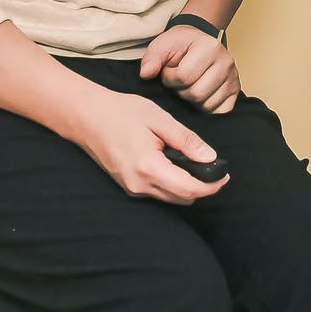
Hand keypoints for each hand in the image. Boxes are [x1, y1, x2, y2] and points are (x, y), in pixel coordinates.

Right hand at [77, 87, 227, 200]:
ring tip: (194, 163)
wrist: (86, 116)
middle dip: (202, 187)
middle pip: (182, 198)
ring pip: (170, 198)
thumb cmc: (120, 112)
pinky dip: (172, 184)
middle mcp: (139, 184)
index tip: (224, 175)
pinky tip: (174, 164)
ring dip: (187, 187)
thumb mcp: (158, 118)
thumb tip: (210, 156)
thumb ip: (186, 139)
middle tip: (213, 167)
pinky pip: (157, 192)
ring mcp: (131, 188)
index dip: (211, 185)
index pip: (189, 189)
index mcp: (148, 167)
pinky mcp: (127, 186)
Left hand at [139, 26, 240, 114]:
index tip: (168, 72)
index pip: (185, 76)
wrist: (197, 42)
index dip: (170, 79)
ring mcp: (234, 78)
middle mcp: (226, 62)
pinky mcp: (236, 92)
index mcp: (209, 47)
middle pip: (196, 94)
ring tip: (189, 86)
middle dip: (180, 91)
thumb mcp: (162, 45)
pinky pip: (219, 112)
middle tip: (178, 82)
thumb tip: (146, 75)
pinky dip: (206, 108)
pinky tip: (199, 96)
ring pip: (207, 105)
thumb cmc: (180, 45)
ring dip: (192, 100)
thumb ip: (151, 58)